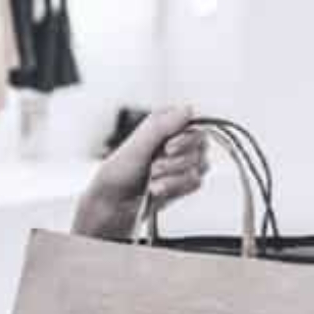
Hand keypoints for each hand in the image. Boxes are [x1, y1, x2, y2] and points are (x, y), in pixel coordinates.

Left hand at [74, 105, 210, 238]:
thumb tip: (188, 110)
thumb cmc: (119, 173)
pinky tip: (157, 190)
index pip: (194, 123)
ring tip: (152, 181)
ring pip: (200, 165)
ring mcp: (183, 162)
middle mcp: (178, 140)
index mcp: (166, 125)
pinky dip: (175, 188)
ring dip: (173, 177)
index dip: (185, 138)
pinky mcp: (185, 182)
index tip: (168, 148)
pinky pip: (195, 182)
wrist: (113, 204)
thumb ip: (160, 127)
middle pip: (200, 146)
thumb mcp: (136, 146)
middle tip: (153, 168)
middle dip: (175, 162)